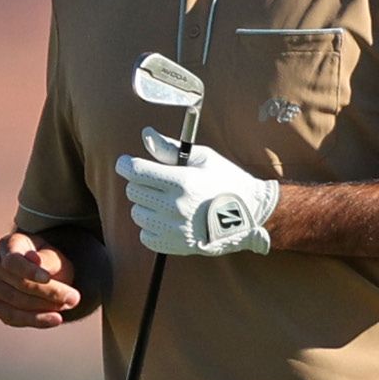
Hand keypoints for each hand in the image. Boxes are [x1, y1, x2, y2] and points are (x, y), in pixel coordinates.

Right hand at [0, 232, 81, 327]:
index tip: (47, 278)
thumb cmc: (49, 261)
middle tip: (74, 298)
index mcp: (8, 244)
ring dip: (44, 307)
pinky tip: (55, 320)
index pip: (13, 260)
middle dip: (48, 292)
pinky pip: (12, 317)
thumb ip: (46, 260)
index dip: (29, 271)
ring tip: (68, 306)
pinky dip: (36, 320)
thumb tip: (35, 261)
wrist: (45, 274)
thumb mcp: (54, 256)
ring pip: (15, 301)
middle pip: (18, 283)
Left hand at [116, 127, 279, 255]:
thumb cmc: (227, 180)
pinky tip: (169, 220)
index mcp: (182, 180)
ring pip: (137, 213)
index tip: (127, 163)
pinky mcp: (176, 245)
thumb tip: (145, 134)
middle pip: (133, 191)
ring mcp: (175, 228)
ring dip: (147, 205)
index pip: (136, 171)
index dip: (126, 165)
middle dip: (140, 183)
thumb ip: (169, 148)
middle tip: (156, 182)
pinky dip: (152, 226)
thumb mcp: (203, 158)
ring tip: (166, 202)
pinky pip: (145, 235)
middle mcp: (176, 205)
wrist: (252, 215)